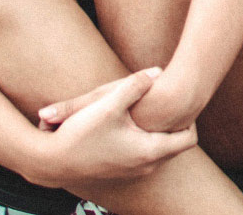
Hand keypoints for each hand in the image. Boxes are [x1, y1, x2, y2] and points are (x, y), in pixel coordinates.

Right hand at [31, 70, 195, 188]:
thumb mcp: (109, 103)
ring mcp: (133, 172)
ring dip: (160, 131)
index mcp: (148, 151)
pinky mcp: (121, 171)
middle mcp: (146, 166)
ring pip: (160, 150)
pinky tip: (134, 121)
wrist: (51, 163)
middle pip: (177, 144)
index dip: (191, 117)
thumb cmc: (81, 134)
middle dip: (177, 123)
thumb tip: (159, 71)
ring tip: (154, 108)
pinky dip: (146, 139)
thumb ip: (136, 85)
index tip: (183, 100)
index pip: (189, 138)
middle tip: (172, 100)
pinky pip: (145, 154)